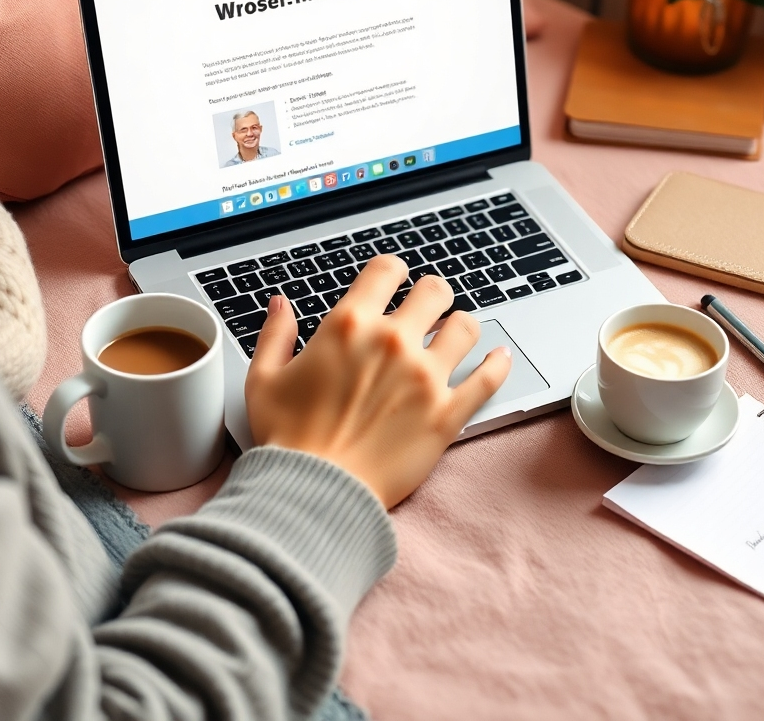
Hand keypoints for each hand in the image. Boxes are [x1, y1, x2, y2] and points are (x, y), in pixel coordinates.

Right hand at [245, 255, 510, 507]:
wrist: (313, 493)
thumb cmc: (287, 440)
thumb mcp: (264, 379)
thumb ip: (275, 335)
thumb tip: (280, 304)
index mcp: (350, 326)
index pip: (387, 270)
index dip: (393, 271)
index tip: (395, 280)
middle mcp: (393, 342)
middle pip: (435, 291)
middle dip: (433, 295)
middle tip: (430, 307)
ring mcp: (425, 377)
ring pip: (466, 327)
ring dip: (461, 327)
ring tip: (455, 336)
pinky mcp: (446, 414)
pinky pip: (487, 379)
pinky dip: (498, 365)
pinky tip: (499, 358)